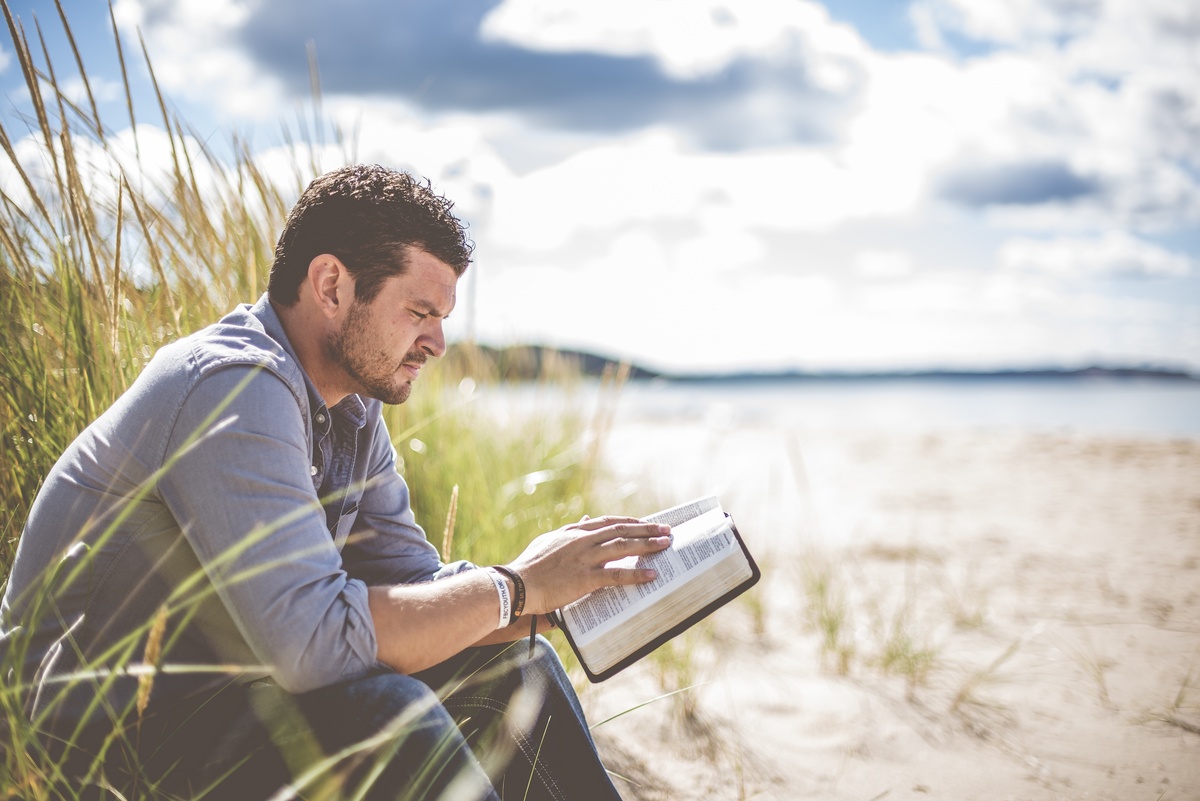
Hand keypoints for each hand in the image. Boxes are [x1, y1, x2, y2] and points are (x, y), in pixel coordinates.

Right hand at [506, 515, 671, 613]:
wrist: (516, 584)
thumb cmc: (529, 566)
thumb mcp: (548, 541)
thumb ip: (569, 531)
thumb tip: (583, 520)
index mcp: (574, 533)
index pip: (608, 523)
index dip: (630, 522)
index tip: (646, 523)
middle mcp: (582, 541)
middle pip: (621, 531)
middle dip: (646, 530)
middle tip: (667, 530)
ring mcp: (585, 558)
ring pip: (623, 547)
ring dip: (647, 545)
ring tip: (666, 544)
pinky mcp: (585, 578)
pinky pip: (616, 575)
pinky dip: (636, 574)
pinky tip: (652, 574)